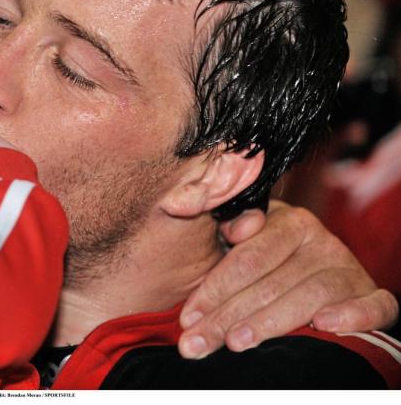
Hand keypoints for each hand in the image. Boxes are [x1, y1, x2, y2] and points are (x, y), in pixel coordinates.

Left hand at [177, 201, 398, 358]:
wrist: (308, 273)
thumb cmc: (264, 265)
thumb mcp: (241, 246)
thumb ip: (229, 234)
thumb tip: (232, 230)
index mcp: (287, 221)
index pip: (247, 259)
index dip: (213, 289)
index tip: (188, 317)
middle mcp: (320, 240)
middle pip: (270, 283)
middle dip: (227, 316)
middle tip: (198, 342)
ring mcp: (348, 268)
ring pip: (311, 295)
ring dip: (271, 321)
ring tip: (238, 342)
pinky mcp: (371, 295)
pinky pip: (374, 305)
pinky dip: (354, 315)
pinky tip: (325, 326)